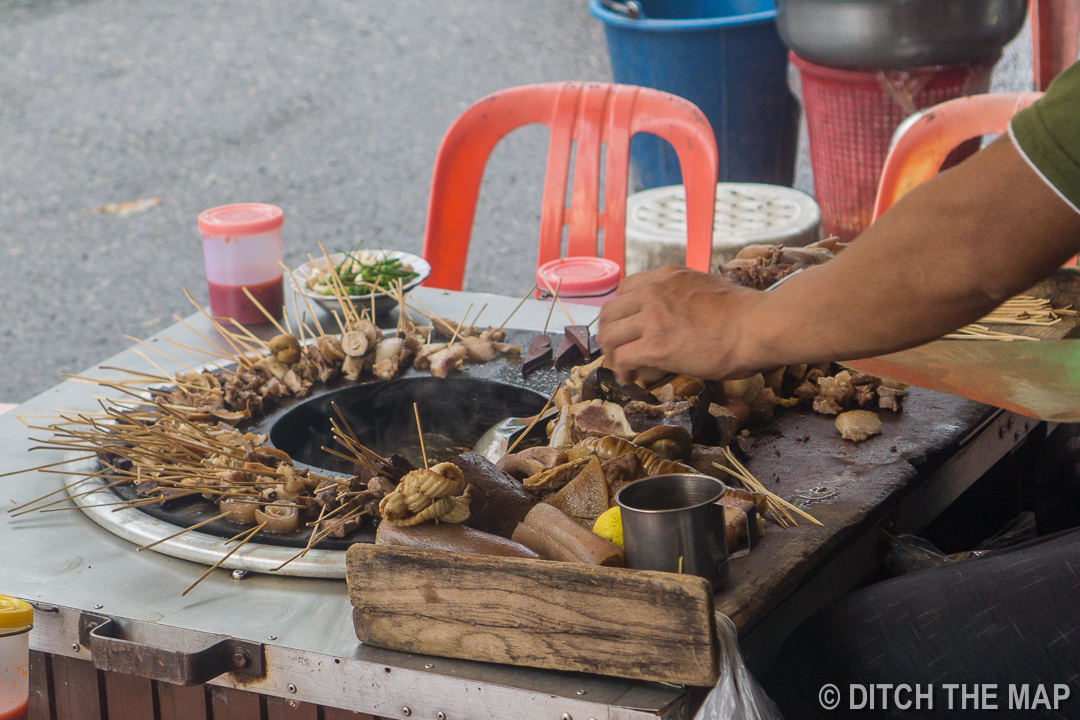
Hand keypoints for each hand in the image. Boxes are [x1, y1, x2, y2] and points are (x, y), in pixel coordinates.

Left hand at [597, 266, 762, 381]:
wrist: (758, 326)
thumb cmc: (746, 314)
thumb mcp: (708, 290)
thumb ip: (687, 298)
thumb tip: (686, 317)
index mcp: (668, 276)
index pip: (626, 289)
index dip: (623, 312)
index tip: (628, 327)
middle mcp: (654, 292)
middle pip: (610, 311)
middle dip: (610, 333)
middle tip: (617, 350)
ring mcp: (652, 318)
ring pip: (609, 334)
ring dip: (611, 353)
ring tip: (622, 367)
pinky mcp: (656, 345)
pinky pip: (622, 358)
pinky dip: (622, 371)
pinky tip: (631, 379)